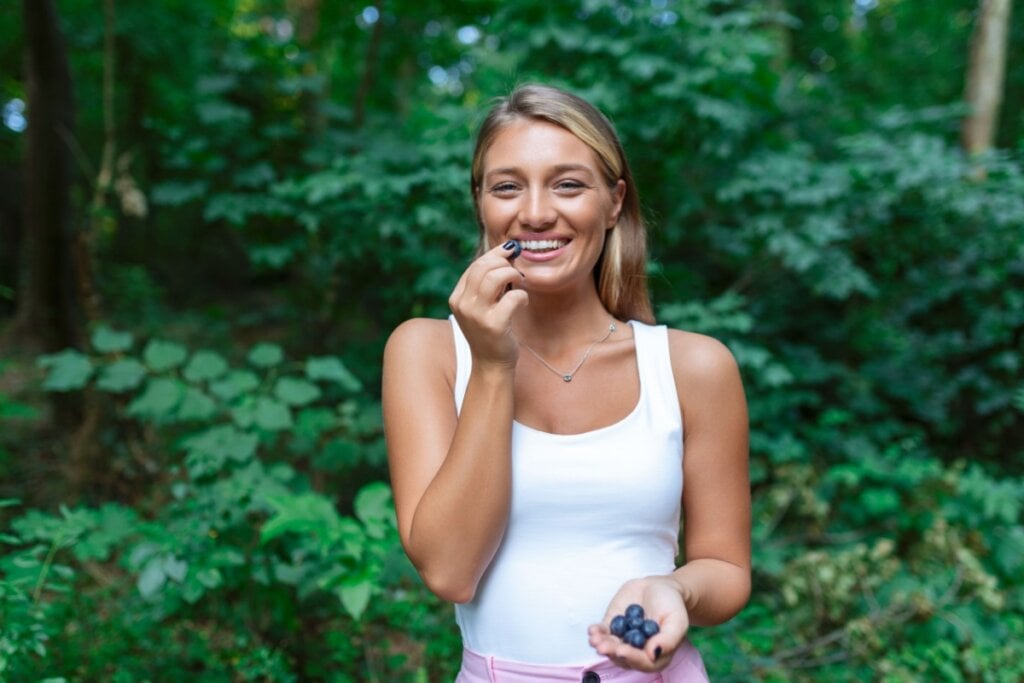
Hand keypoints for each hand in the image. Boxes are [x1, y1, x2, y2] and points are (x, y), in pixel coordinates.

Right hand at [448, 241, 527, 369]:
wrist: (491, 364)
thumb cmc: (490, 331)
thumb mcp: (481, 305)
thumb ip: (486, 282)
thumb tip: (507, 251)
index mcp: (457, 297)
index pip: (475, 265)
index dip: (495, 255)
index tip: (510, 252)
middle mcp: (463, 305)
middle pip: (483, 267)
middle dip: (505, 263)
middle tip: (517, 272)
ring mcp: (477, 315)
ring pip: (496, 277)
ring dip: (513, 275)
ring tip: (520, 283)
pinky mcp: (494, 325)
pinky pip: (512, 297)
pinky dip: (522, 295)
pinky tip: (522, 301)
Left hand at [587, 576, 689, 671]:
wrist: (659, 587)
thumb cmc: (671, 605)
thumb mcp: (677, 620)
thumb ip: (669, 640)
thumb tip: (653, 654)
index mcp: (656, 655)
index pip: (643, 662)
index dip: (632, 658)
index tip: (622, 650)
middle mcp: (638, 651)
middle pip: (623, 657)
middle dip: (612, 652)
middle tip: (603, 646)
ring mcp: (623, 639)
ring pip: (610, 647)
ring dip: (601, 644)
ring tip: (595, 639)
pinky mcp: (612, 627)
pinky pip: (603, 633)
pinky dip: (596, 633)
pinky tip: (592, 630)